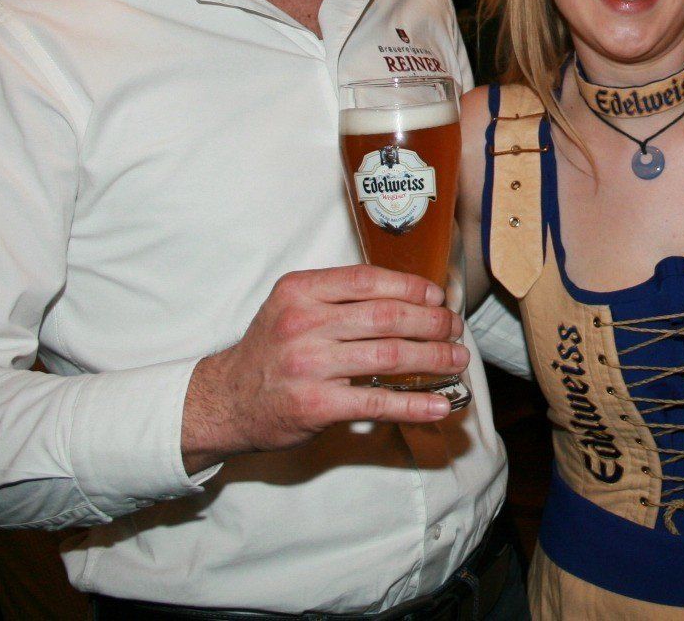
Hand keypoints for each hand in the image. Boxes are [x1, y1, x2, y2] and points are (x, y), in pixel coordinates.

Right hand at [181, 265, 466, 470]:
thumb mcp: (292, 307)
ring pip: (390, 355)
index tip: (437, 296)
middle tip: (455, 329)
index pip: (368, 279)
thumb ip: (338, 297)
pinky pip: (378, 401)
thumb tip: (408, 297)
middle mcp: (303, 323)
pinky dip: (415, 404)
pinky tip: (440, 405)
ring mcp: (309, 365)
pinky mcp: (316, 404)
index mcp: (300, 291)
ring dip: (434, 358)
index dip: (411, 286)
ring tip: (457, 360)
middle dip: (432, 322)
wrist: (226, 400)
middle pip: (387, 316)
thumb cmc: (270, 351)